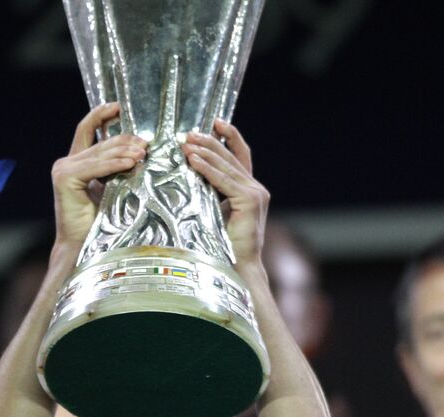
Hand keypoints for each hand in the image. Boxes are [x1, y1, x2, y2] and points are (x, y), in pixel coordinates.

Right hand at [52, 103, 145, 247]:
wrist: (84, 250)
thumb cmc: (101, 226)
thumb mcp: (113, 189)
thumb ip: (118, 169)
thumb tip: (141, 151)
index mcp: (76, 163)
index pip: (88, 129)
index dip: (102, 114)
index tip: (120, 107)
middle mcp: (66, 163)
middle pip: (100, 142)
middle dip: (125, 139)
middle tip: (146, 143)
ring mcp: (63, 170)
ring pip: (99, 153)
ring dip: (124, 151)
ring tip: (143, 153)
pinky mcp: (64, 179)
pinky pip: (95, 166)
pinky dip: (114, 164)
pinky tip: (131, 163)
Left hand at [181, 120, 267, 266]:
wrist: (238, 267)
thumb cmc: (224, 245)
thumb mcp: (217, 213)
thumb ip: (212, 194)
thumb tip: (191, 176)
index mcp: (250, 190)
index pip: (240, 156)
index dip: (229, 137)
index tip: (215, 122)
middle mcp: (256, 188)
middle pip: (231, 157)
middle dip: (209, 142)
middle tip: (189, 133)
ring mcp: (255, 194)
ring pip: (226, 167)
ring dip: (204, 152)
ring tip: (186, 142)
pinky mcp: (250, 201)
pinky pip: (224, 181)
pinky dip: (207, 170)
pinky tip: (194, 161)